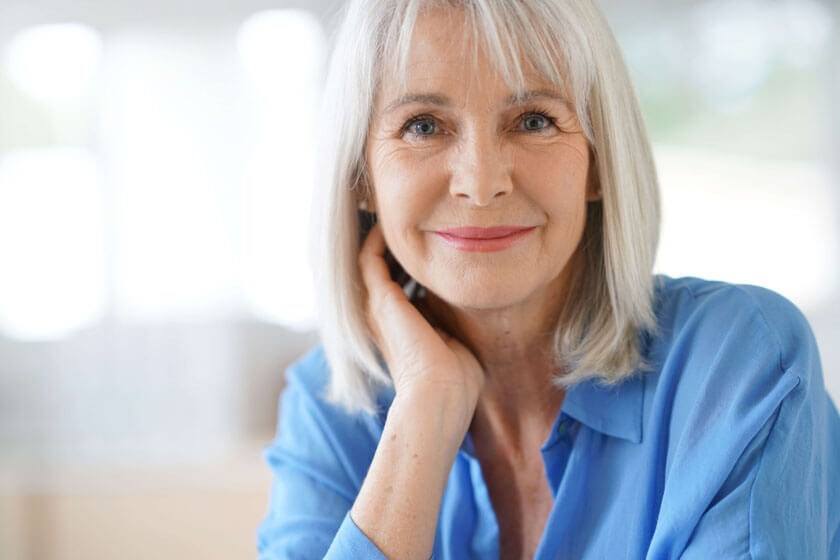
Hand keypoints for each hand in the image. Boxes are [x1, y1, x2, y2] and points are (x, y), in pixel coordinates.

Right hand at [358, 223, 484, 414]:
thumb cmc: (456, 379)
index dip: (407, 258)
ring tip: (401, 213)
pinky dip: (379, 238)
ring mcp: (377, 307)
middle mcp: (382, 314)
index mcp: (398, 324)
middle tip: (413, 217)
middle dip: (394, 242)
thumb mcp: (455, 337)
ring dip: (383, 236)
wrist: (440, 396)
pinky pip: (369, 257)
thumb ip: (454, 316)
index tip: (428, 237)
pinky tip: (395, 223)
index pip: (396, 281)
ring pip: (369, 258)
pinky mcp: (380, 300)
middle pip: (379, 266)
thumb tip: (471, 299)